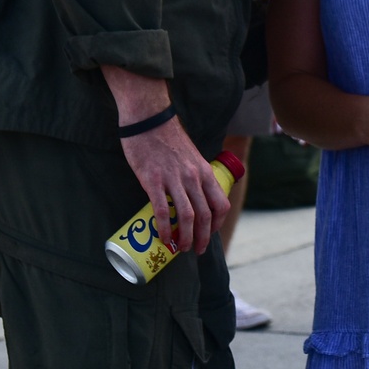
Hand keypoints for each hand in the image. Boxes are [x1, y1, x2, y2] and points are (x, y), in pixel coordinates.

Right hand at [120, 120, 230, 255]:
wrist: (148, 119)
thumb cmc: (167, 137)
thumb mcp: (191, 155)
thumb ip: (194, 174)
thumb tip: (193, 196)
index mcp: (204, 171)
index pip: (220, 204)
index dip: (218, 224)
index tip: (210, 234)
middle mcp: (193, 177)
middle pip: (206, 215)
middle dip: (203, 238)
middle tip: (196, 250)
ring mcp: (174, 180)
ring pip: (187, 217)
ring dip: (186, 238)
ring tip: (180, 248)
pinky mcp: (153, 181)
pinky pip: (162, 211)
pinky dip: (164, 229)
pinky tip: (163, 238)